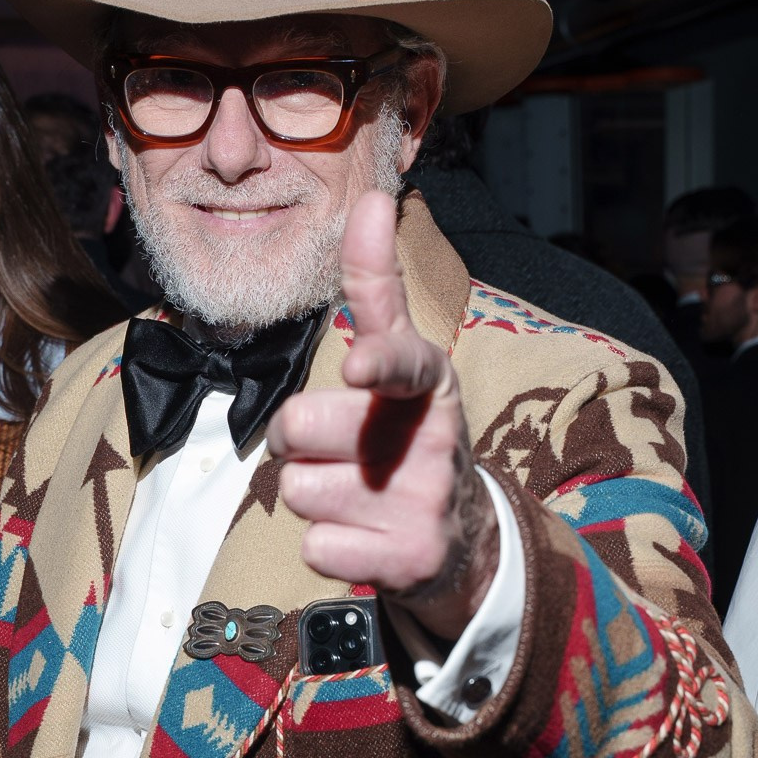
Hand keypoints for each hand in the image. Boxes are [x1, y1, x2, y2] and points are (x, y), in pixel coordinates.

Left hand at [267, 189, 498, 644]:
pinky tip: (364, 537)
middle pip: (299, 427)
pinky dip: (327, 547)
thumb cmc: (407, 433)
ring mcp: (424, 501)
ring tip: (357, 494)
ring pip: (297, 490)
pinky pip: (314, 546)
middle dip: (299, 440)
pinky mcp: (409, 559)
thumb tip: (371, 197)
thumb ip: (377, 285)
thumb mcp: (404, 359)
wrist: (459, 536)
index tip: (356, 369)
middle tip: (341, 449)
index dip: (376, 362)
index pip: (400, 360)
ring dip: (312, 494)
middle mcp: (434, 438)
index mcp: (430, 381)